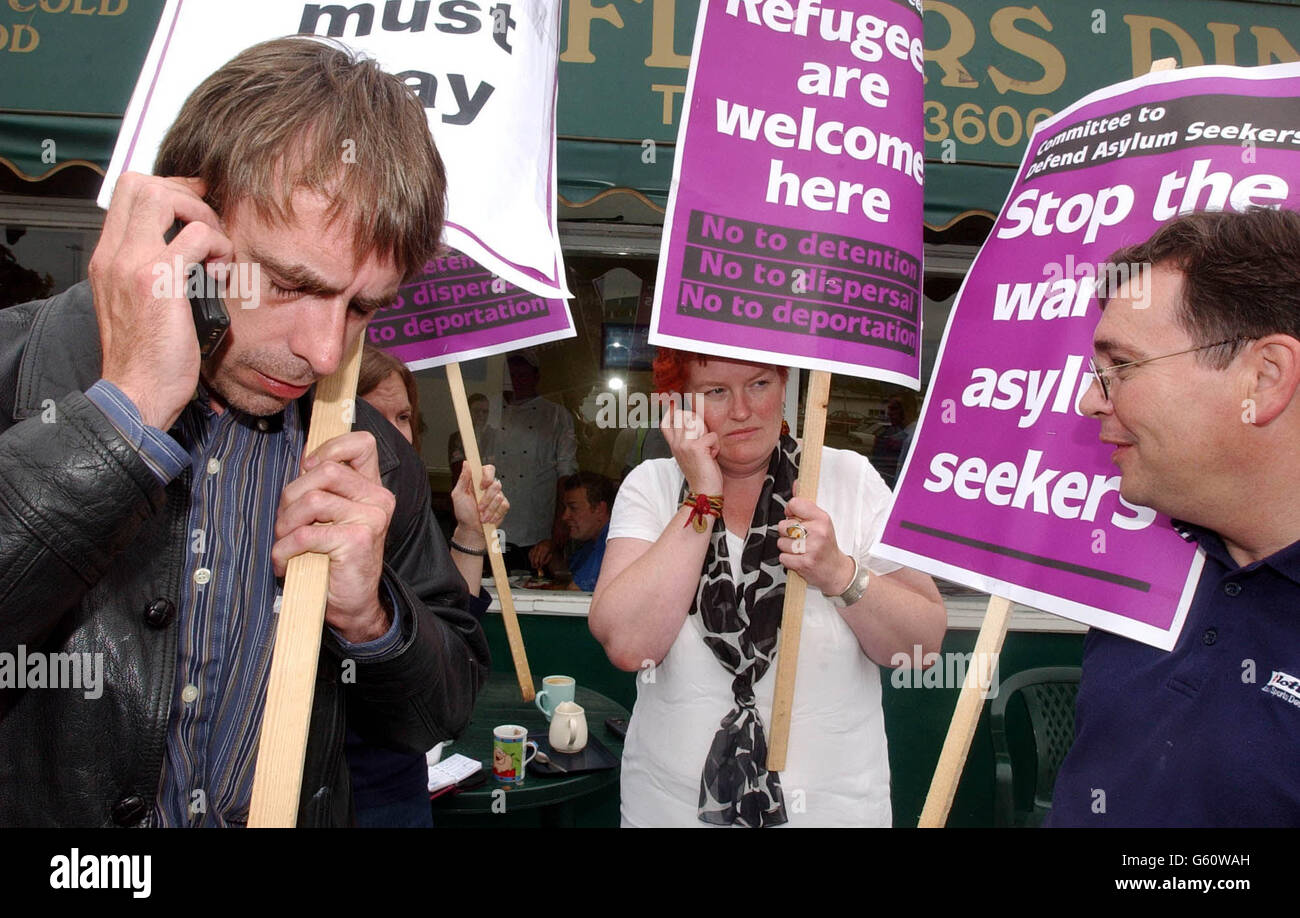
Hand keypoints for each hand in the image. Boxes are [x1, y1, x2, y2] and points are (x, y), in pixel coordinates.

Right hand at [89, 173, 233, 429]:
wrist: (135, 394)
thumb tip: (191, 254)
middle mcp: (114, 254)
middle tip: (210, 225)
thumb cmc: (147, 359)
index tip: (197, 213)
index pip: (127, 193)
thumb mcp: (140, 306)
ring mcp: (133, 264)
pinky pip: (196, 236)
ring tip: (216, 251)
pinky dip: (218, 246)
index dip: (168, 191)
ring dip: (202, 217)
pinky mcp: (158, 281)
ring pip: (164, 197)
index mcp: (108, 259)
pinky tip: (222, 275)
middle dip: (185, 194)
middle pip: (141, 183)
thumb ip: (154, 273)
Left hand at [272, 431, 395, 643]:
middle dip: (291, 497)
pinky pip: (305, 534)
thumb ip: (324, 487)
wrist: (353, 604)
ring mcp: (370, 519)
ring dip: (285, 526)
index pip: (362, 444)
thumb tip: (303, 461)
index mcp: (372, 488)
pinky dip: (285, 550)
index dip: (329, 449)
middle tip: (286, 523)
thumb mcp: (331, 517)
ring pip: (311, 501)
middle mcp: (377, 499)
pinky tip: (286, 562)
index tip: (308, 469)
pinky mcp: (357, 540)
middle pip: (324, 471)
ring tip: (285, 543)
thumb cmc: (335, 559)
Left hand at [450, 462, 508, 550]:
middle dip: (486, 499)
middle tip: (478, 508)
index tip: (482, 486)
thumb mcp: (458, 495)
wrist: (472, 529)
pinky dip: (495, 514)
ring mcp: (497, 496)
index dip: (487, 476)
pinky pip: (504, 506)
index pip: (488, 469)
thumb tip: (466, 463)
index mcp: (478, 481)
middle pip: (496, 484)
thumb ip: (463, 478)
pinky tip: (489, 518)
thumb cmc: (464, 513)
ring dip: (489, 510)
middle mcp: (489, 487)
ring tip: (482, 516)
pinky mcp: (503, 505)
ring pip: (499, 497)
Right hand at [529, 540, 553, 568]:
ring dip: (532, 561)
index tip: (540, 566)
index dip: (540, 563)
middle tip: (536, 567)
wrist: (549, 541)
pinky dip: (530, 557)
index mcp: (546, 548)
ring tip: (533, 565)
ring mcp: (536, 546)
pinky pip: (530, 552)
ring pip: (532, 555)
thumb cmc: (551, 548)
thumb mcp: (551, 554)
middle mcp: (540, 547)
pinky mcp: (533, 546)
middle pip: (536, 556)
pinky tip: (531, 560)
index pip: (542, 557)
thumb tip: (542, 564)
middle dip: (535, 563)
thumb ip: (547, 560)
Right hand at [661, 400, 721, 494]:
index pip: (666, 422)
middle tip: (703, 438)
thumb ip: (689, 438)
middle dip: (697, 421)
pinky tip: (712, 456)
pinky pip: (711, 436)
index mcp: (674, 445)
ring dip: (707, 433)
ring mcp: (684, 445)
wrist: (704, 490)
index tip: (672, 398)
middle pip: (682, 416)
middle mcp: (676, 444)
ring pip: (696, 422)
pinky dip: (716, 446)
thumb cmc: (702, 472)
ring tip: (708, 448)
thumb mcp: (691, 453)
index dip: (669, 409)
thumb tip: (693, 421)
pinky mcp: (695, 448)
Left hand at [776, 494, 854, 597]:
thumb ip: (805, 504)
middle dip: (787, 533)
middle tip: (799, 538)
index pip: (794, 504)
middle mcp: (818, 532)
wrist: (836, 571)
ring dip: (787, 547)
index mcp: (822, 518)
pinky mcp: (805, 563)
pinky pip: (782, 557)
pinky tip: (798, 559)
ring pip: (781, 542)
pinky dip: (788, 560)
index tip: (794, 517)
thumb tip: (796, 484)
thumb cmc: (826, 544)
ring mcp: (812, 548)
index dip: (790, 511)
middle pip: (783, 525)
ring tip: (799, 549)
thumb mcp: (821, 521)